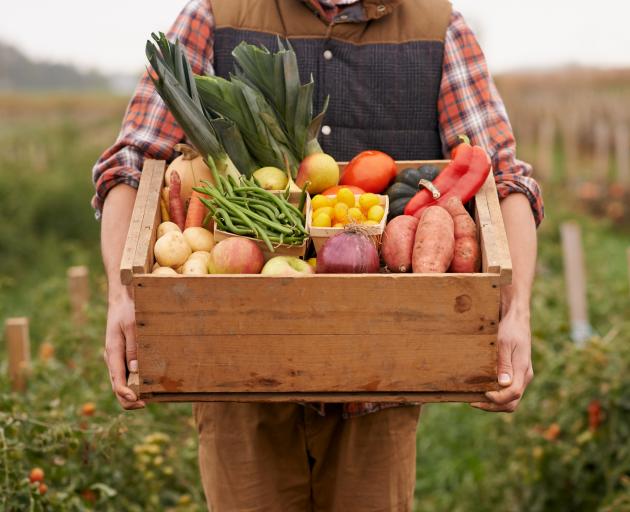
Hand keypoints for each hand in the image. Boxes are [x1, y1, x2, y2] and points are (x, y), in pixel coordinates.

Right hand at [104, 290, 144, 409]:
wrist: (122, 298)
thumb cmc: (128, 310)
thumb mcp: (132, 326)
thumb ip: (133, 348)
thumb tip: (135, 370)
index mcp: (113, 353)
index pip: (116, 381)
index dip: (127, 395)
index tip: (139, 402)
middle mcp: (113, 359)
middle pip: (117, 387)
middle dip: (130, 399)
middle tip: (148, 403)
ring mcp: (117, 358)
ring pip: (121, 382)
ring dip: (133, 392)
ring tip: (151, 397)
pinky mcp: (122, 355)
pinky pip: (126, 374)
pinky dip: (134, 382)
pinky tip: (148, 384)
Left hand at [471, 307, 533, 412]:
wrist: (516, 319)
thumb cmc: (510, 329)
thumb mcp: (504, 344)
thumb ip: (504, 364)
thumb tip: (503, 384)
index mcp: (522, 370)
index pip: (513, 394)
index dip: (497, 399)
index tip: (482, 394)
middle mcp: (524, 376)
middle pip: (511, 402)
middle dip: (493, 406)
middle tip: (473, 402)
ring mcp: (521, 376)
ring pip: (510, 399)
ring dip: (493, 403)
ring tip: (474, 398)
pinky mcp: (515, 373)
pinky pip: (507, 391)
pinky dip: (495, 395)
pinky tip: (481, 389)